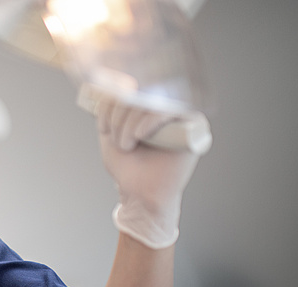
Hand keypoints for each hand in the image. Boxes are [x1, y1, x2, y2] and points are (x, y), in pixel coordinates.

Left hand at [96, 98, 206, 248]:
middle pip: (139, 90)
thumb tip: (111, 82)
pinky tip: (140, 136)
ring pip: (150, 100)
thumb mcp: (109, 131)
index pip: (130, 86)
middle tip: (117, 139)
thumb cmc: (127, 166)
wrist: (138, 194)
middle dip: (119, 115)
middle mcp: (166, 107)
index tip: (103, 125)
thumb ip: (110, 107)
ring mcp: (180, 116)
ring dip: (129, 123)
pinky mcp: (194, 127)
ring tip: (127, 145)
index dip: (112, 101)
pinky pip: (169, 110)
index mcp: (147, 106)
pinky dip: (148, 121)